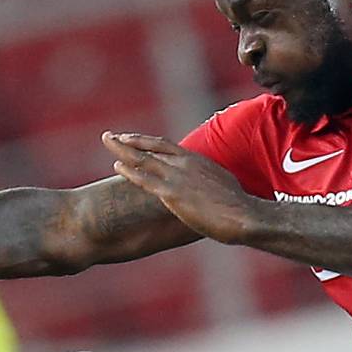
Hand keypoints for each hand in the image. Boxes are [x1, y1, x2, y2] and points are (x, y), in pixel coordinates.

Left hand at [103, 131, 252, 243]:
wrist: (243, 215)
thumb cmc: (237, 206)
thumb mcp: (222, 184)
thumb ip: (208, 180)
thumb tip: (207, 186)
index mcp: (197, 160)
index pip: (165, 146)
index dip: (146, 142)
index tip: (132, 139)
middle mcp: (185, 163)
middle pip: (150, 146)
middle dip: (128, 140)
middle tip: (110, 136)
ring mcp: (177, 176)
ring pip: (143, 158)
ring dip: (122, 149)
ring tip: (107, 141)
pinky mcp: (172, 192)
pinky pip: (145, 178)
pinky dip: (130, 171)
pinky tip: (117, 166)